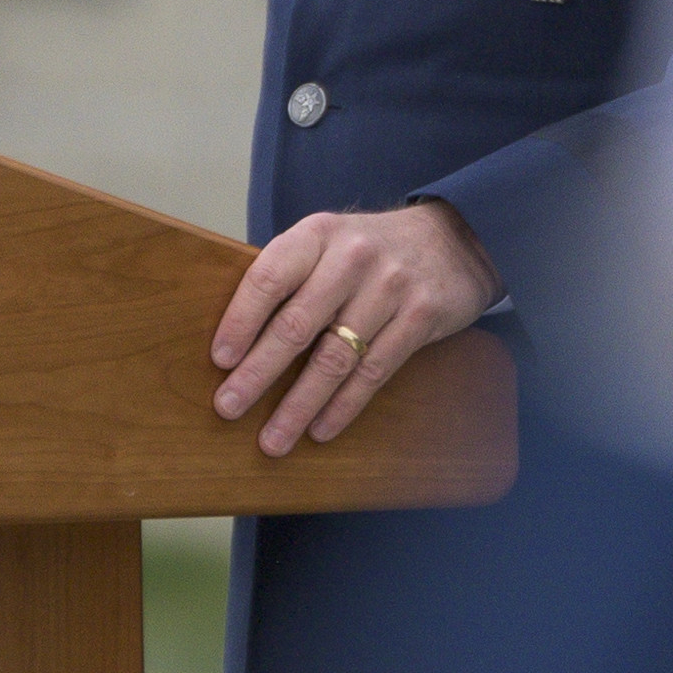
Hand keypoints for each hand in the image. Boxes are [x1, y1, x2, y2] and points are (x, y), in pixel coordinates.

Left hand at [210, 201, 500, 455]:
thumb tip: (233, 338)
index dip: (241, 320)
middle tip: (228, 407)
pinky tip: (319, 429)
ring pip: (334, 358)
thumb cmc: (369, 249)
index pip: (269, 277)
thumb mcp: (328, 241)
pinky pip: (373, 372)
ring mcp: (389, 287)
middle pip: (296, 324)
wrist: (452, 240)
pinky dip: (343, 406)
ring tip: (272, 439)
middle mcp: (351, 257)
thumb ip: (291, 276)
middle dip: (258, 372)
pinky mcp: (420, 317)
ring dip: (298, 405)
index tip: (220, 360)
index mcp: (317, 233)